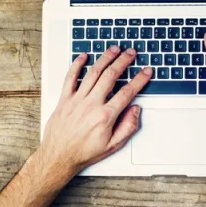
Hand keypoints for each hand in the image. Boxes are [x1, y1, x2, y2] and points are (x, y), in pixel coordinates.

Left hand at [40, 46, 151, 176]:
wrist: (59, 156)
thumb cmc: (85, 152)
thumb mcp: (113, 145)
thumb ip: (128, 126)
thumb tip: (135, 109)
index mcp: (106, 116)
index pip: (127, 92)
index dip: (139, 79)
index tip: (146, 71)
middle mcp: (91, 104)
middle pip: (111, 76)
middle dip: (123, 61)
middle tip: (131, 53)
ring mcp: (77, 100)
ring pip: (93, 73)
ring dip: (105, 58)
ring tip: (114, 50)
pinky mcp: (64, 99)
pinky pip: (70, 77)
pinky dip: (76, 64)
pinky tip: (83, 56)